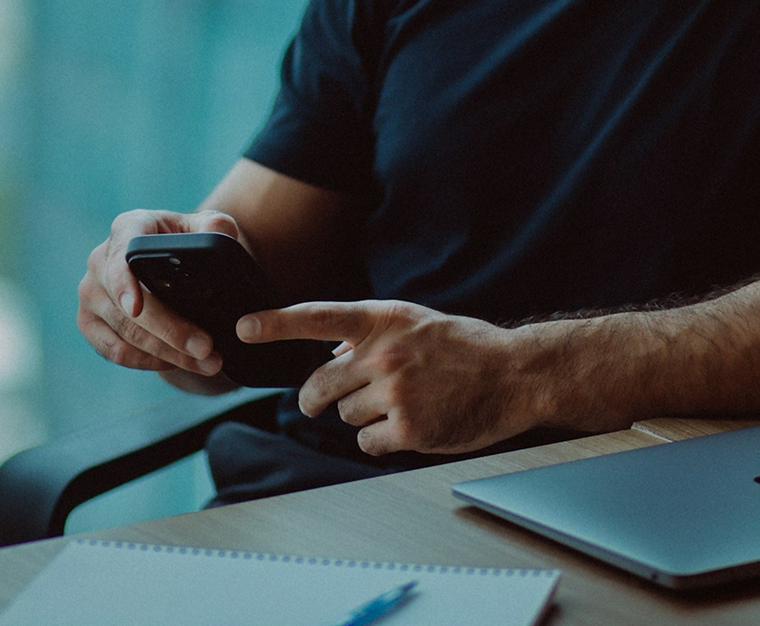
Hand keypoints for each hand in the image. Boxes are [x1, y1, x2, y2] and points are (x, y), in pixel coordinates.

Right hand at [77, 209, 239, 392]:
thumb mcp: (204, 228)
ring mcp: (91, 294)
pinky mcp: (89, 322)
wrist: (164, 262)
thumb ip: (216, 227)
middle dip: (171, 331)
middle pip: (130, 306)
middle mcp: (100, 260)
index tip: (135, 309)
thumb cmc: (185, 241)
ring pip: (127, 334)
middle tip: (207, 348)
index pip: (122, 253)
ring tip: (208, 362)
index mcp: (129, 228)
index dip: (125, 283)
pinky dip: (148, 361)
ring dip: (169, 354)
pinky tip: (177, 363)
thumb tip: (217, 231)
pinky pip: (115, 351)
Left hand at [237, 301, 544, 454]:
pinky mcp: (408, 428)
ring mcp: (394, 391)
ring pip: (345, 416)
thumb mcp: (416, 322)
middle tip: (319, 404)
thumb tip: (333, 348)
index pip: (317, 317)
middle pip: (319, 385)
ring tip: (400, 406)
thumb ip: (372, 332)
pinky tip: (408, 428)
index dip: (276, 323)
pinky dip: (380, 441)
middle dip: (315, 399)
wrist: (515, 374)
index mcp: (383, 320)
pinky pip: (367, 442)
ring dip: (362, 417)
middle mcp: (383, 353)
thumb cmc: (467, 348)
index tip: (243, 326)